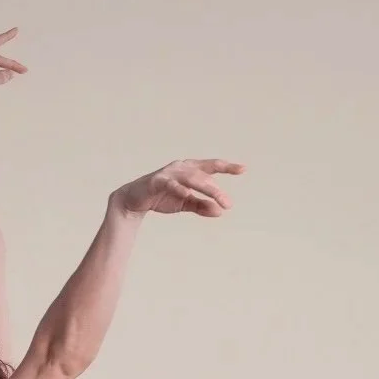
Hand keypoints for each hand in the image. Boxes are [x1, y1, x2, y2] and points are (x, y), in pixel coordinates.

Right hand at [111, 158, 245, 217]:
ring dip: (206, 189)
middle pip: (204, 175)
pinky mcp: (157, 181)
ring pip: (192, 178)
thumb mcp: (185, 203)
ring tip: (218, 200)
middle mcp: (181, 167)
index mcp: (190, 169)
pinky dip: (180, 189)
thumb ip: (201, 206)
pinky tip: (188, 195)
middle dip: (217, 190)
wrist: (135, 201)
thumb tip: (220, 211)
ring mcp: (169, 173)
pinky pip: (171, 184)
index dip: (227, 167)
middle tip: (229, 204)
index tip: (243, 169)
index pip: (211, 166)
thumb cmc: (162, 198)